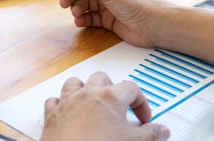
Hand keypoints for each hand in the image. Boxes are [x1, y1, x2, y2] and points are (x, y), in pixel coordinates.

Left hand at [40, 72, 169, 140]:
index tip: (144, 119)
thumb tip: (161, 130)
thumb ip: (151, 134)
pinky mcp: (52, 113)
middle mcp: (87, 94)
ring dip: (84, 90)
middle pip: (102, 78)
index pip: (132, 88)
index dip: (141, 102)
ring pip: (75, 83)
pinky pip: (54, 100)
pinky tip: (68, 112)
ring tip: (92, 102)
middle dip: (112, 89)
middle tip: (119, 106)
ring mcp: (67, 102)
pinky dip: (61, 104)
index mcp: (110, 97)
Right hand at [51, 0, 172, 47]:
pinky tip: (81, 21)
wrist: (154, 25)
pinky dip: (82, 19)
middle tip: (63, 3)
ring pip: (83, 3)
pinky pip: (89, 16)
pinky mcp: (107, 18)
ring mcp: (107, 3)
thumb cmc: (138, 3)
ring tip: (76, 13)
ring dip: (76, 8)